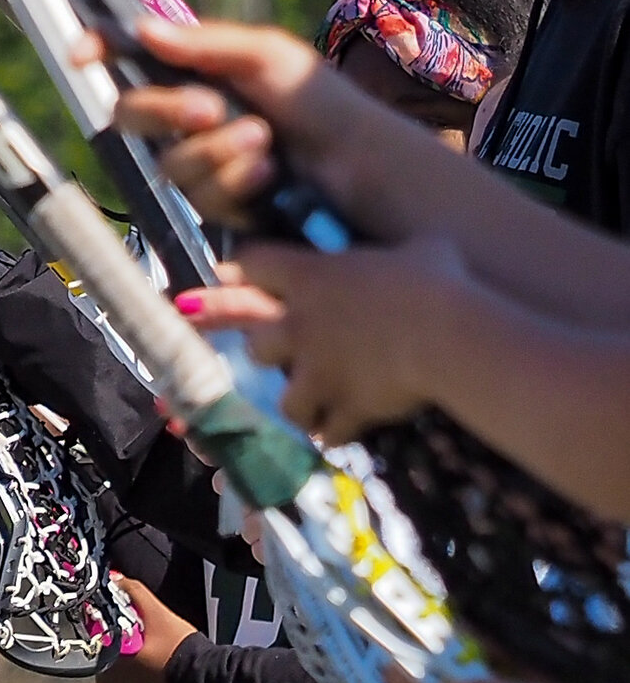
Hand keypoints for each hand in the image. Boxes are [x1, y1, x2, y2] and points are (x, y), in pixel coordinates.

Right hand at [93, 18, 349, 227]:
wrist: (372, 172)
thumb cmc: (329, 109)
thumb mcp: (273, 60)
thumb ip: (208, 44)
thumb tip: (140, 28)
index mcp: (203, 76)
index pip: (137, 61)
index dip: (103, 52)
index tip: (80, 54)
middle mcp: (194, 122)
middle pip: (134, 115)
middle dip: (166, 110)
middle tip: (210, 109)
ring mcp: (205, 170)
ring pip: (170, 164)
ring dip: (216, 153)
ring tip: (266, 148)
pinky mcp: (219, 214)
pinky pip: (198, 202)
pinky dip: (234, 185)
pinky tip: (269, 180)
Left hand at [93, 572, 193, 682]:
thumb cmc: (180, 652)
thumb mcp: (157, 615)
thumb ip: (134, 593)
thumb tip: (117, 578)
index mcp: (107, 665)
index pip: (106, 647)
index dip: (123, 639)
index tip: (139, 636)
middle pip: (115, 666)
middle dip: (130, 657)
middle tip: (153, 649)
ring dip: (139, 676)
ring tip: (162, 666)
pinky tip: (166, 682)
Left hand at [175, 240, 470, 443]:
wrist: (450, 336)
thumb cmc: (436, 282)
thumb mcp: (420, 250)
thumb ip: (399, 254)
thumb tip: (416, 254)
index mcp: (310, 278)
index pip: (251, 264)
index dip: (241, 272)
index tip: (233, 276)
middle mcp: (298, 326)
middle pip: (254, 344)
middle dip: (268, 351)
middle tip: (290, 353)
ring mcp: (315, 372)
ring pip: (285, 401)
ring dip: (300, 404)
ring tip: (316, 405)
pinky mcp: (340, 408)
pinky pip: (327, 431)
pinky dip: (335, 432)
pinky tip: (345, 430)